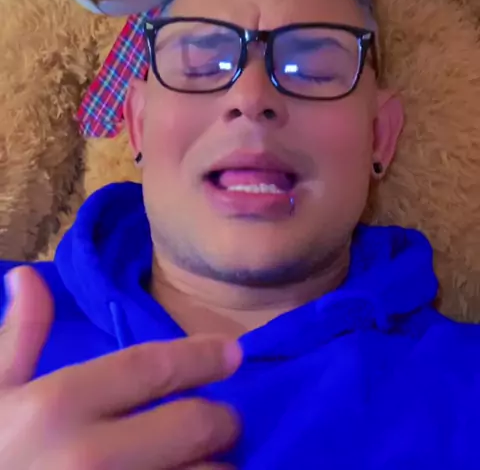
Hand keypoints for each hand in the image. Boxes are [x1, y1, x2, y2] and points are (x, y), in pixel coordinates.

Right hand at [0, 266, 240, 468]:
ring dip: (215, 468)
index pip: (153, 367)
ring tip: (207, 462)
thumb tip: (27, 276)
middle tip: (221, 421)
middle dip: (220, 419)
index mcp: (58, 406)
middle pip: (194, 425)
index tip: (233, 353)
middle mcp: (91, 457)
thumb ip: (19, 337)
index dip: (202, 356)